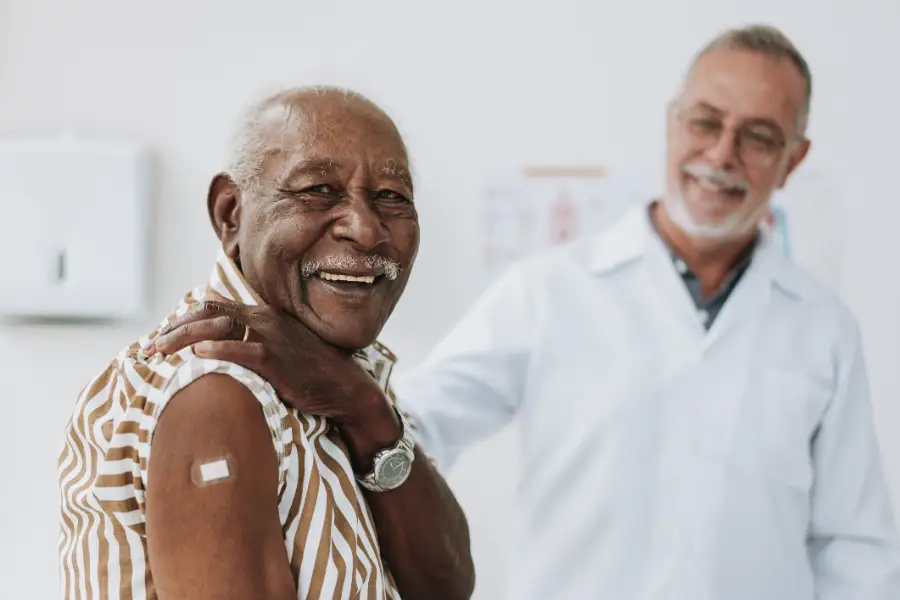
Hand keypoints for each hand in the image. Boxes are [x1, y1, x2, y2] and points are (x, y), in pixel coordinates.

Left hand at [148, 293, 398, 454]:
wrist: (345, 388)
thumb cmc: (310, 373)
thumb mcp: (277, 351)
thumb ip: (249, 346)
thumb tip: (214, 355)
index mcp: (261, 315)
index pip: (211, 307)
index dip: (180, 321)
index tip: (158, 340)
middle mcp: (264, 319)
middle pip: (207, 312)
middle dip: (172, 330)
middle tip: (148, 351)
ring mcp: (272, 337)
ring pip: (219, 327)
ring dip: (183, 338)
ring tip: (159, 352)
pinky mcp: (278, 359)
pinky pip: (244, 350)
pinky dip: (220, 348)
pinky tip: (199, 353)